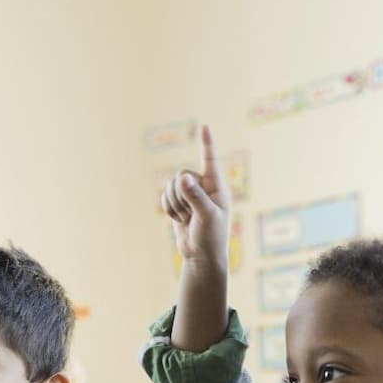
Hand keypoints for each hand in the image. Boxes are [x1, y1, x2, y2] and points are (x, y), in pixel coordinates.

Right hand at [161, 124, 230, 268]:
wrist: (201, 255)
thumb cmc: (211, 237)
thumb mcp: (207, 216)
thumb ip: (195, 196)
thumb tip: (182, 176)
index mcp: (217, 187)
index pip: (211, 161)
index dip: (207, 144)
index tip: (205, 127)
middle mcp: (204, 187)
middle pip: (182, 175)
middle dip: (181, 195)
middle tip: (190, 213)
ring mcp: (190, 195)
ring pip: (171, 185)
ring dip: (174, 204)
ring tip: (186, 218)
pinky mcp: (178, 203)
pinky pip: (165, 196)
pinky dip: (168, 209)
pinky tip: (179, 220)